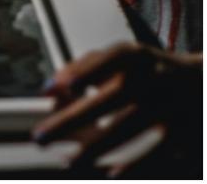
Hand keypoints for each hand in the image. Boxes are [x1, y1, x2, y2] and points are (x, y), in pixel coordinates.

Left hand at [33, 42, 201, 176]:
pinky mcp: (188, 133)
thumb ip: (84, 68)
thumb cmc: (153, 71)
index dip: (86, 70)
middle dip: (72, 120)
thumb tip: (49, 88)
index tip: (62, 86)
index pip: (111, 58)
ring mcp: (174, 106)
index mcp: (139, 57)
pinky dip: (136, 166)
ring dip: (95, 148)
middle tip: (41, 137)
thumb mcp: (126, 60)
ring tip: (68, 162)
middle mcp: (157, 78)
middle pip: (110, 100)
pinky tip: (112, 174)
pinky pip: (159, 154)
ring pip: (128, 129)